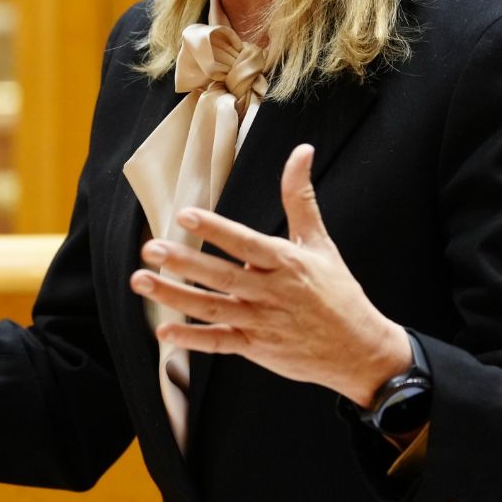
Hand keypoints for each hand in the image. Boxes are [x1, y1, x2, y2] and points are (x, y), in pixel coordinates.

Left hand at [130, 144, 412, 407]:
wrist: (360, 351)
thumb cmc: (338, 292)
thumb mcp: (320, 242)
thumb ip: (301, 198)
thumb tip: (301, 150)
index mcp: (286, 263)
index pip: (245, 243)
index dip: (216, 229)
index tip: (185, 214)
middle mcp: (271, 293)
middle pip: (221, 276)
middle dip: (184, 262)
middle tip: (149, 248)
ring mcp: (262, 323)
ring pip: (212, 309)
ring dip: (175, 297)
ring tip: (141, 282)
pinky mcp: (256, 349)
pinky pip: (220, 344)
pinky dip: (192, 339)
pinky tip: (164, 331)